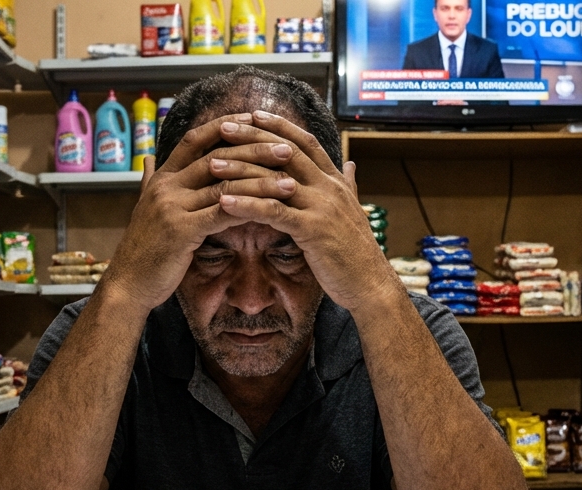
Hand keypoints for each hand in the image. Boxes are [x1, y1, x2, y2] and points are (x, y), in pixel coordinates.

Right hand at [98, 113, 301, 312]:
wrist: (127, 284)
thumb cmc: (144, 250)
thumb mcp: (144, 207)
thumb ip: (148, 180)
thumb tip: (147, 157)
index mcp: (161, 178)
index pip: (195, 139)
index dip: (226, 126)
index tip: (255, 120)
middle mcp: (165, 186)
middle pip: (217, 157)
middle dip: (254, 150)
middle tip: (286, 149)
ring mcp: (171, 207)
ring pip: (225, 185)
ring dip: (261, 182)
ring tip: (291, 183)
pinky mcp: (180, 231)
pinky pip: (222, 213)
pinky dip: (249, 209)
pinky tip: (273, 210)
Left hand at [209, 111, 398, 311]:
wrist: (370, 284)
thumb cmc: (356, 252)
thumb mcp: (353, 211)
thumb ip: (349, 185)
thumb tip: (351, 164)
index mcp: (335, 182)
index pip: (305, 142)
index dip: (279, 126)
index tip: (253, 114)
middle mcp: (329, 188)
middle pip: (286, 151)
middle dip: (253, 137)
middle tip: (223, 126)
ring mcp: (321, 207)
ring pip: (275, 179)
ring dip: (240, 170)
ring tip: (212, 164)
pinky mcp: (312, 230)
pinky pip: (274, 213)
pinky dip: (247, 206)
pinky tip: (223, 203)